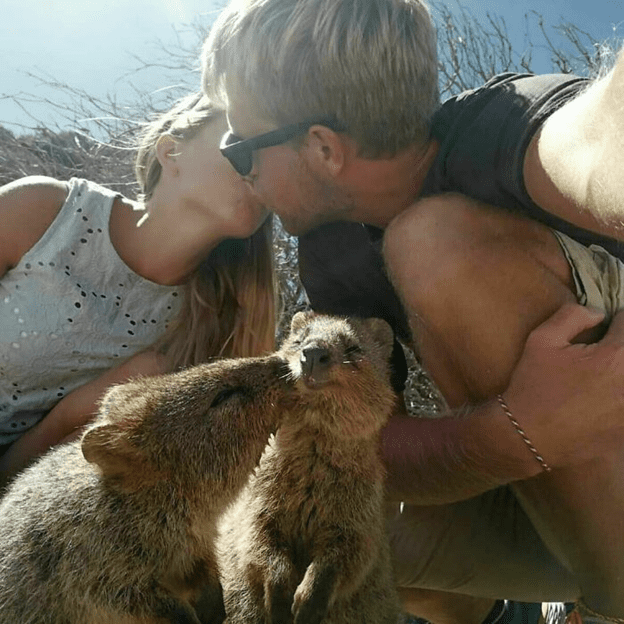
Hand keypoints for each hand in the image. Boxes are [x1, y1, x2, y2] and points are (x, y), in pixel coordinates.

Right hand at [502, 303, 623, 467]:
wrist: (528, 438)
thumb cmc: (533, 387)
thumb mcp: (541, 340)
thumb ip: (573, 315)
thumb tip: (599, 315)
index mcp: (616, 356)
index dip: (616, 323)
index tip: (606, 330)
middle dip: (619, 350)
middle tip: (600, 359)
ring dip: (619, 375)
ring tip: (599, 382)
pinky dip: (617, 402)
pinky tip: (602, 405)